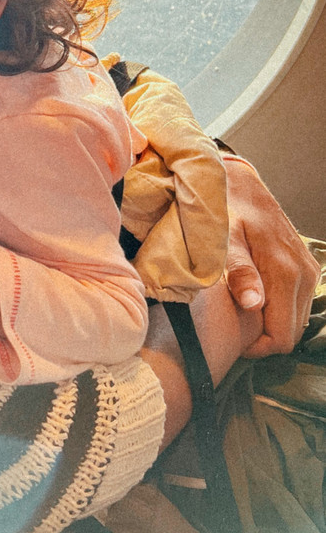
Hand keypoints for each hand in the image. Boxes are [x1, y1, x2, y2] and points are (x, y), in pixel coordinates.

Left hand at [221, 155, 318, 356]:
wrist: (240, 184)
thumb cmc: (225, 210)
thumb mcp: (223, 239)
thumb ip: (239, 271)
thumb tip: (254, 305)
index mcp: (285, 272)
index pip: (282, 337)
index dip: (258, 347)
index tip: (234, 340)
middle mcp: (304, 274)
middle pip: (292, 333)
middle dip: (264, 338)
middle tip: (235, 328)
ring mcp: (308, 270)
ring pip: (296, 320)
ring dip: (272, 323)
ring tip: (242, 311)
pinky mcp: (306, 267)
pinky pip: (297, 303)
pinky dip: (279, 309)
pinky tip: (255, 297)